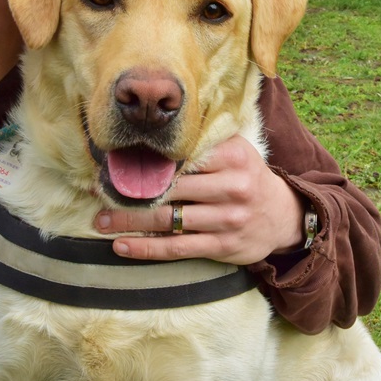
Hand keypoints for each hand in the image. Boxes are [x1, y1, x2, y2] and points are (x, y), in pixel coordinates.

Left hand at [94, 135, 306, 264]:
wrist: (283, 215)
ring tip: (100, 221)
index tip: (114, 164)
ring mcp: (227, 220)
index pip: (181, 158)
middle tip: (97, 191)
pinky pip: (177, 248)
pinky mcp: (223, 247)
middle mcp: (232, 187)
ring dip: (129, 222)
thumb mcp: (235, 150)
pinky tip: (121, 246)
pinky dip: (146, 248)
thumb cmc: (246, 175)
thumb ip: (203, 141)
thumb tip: (152, 132)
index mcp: (232, 157)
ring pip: (168, 220)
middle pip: (169, 189)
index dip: (145, 161)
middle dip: (129, 192)